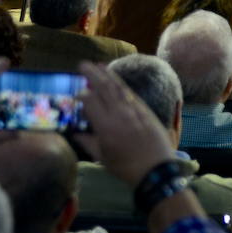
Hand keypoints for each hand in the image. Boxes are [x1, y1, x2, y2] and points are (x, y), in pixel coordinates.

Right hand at [73, 62, 177, 188]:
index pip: (91, 102)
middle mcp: (119, 113)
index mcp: (106, 126)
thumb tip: (75, 133)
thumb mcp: (102, 157)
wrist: (156, 168)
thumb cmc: (125, 167)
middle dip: (93, 74)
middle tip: (83, 64)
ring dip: (108, 74)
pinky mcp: (146, 110)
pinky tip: (116, 80)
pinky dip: (121, 84)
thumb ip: (87, 142)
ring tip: (98, 65)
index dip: (82, 95)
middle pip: (105, 88)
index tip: (76, 94)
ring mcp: (134, 110)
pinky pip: (131, 93)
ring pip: (119, 87)